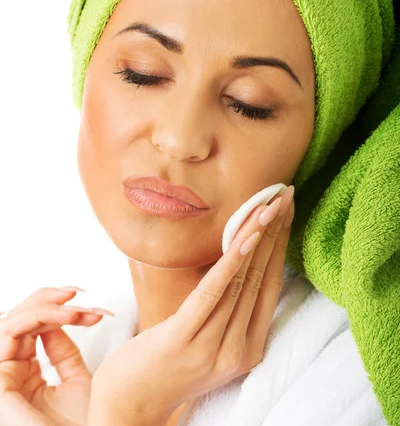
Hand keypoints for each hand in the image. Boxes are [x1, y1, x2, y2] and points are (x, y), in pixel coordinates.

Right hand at [0, 287, 113, 425]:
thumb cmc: (87, 425)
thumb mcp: (75, 381)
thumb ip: (61, 351)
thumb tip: (54, 322)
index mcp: (26, 375)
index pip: (32, 330)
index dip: (58, 309)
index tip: (93, 308)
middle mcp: (11, 374)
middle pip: (19, 321)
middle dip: (50, 299)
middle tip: (78, 294)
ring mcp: (4, 377)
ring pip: (13, 321)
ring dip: (47, 305)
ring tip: (77, 307)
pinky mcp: (0, 383)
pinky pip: (9, 332)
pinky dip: (39, 316)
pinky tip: (67, 316)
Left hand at [89, 185, 294, 425]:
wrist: (129, 407)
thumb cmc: (165, 367)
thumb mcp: (206, 340)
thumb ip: (226, 310)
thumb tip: (234, 265)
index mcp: (248, 347)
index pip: (271, 286)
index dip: (280, 245)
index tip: (286, 211)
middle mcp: (238, 349)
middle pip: (261, 278)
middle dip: (275, 232)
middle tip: (285, 195)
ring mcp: (213, 347)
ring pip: (242, 280)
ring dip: (257, 237)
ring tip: (268, 204)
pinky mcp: (184, 339)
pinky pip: (214, 294)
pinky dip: (231, 263)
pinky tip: (245, 237)